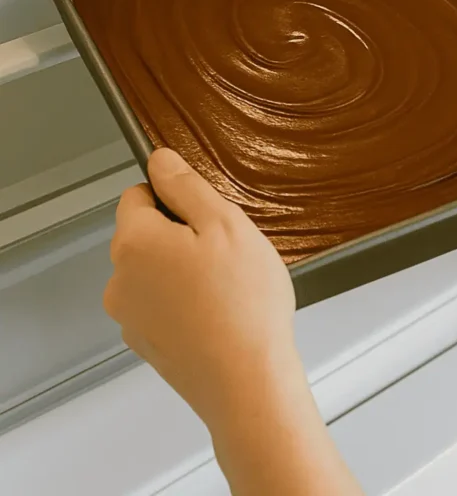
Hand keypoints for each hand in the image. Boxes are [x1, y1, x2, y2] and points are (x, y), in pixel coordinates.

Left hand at [105, 150, 363, 495]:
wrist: (248, 385)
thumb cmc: (243, 304)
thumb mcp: (224, 222)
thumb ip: (185, 185)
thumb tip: (159, 160)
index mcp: (134, 242)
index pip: (138, 194)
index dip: (177, 198)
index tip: (207, 216)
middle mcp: (120, 280)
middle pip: (146, 233)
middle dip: (182, 235)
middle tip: (225, 254)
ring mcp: (130, 317)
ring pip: (156, 270)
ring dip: (184, 270)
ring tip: (226, 288)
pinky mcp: (147, 345)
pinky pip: (162, 305)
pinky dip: (185, 303)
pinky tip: (219, 314)